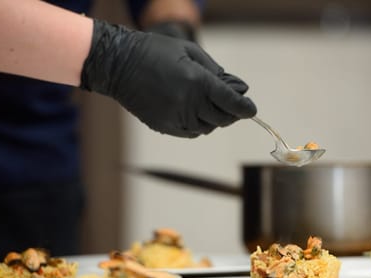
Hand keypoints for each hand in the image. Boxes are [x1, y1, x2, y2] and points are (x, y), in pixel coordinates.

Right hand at [80, 19, 256, 136]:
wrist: (118, 64)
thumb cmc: (156, 52)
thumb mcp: (190, 52)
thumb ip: (216, 71)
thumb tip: (237, 88)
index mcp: (197, 81)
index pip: (231, 102)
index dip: (245, 108)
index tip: (252, 110)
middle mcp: (188, 102)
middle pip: (222, 118)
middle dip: (231, 113)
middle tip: (231, 106)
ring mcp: (175, 117)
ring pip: (207, 127)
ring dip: (213, 119)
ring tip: (208, 105)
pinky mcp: (164, 126)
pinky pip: (191, 132)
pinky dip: (198, 125)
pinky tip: (194, 113)